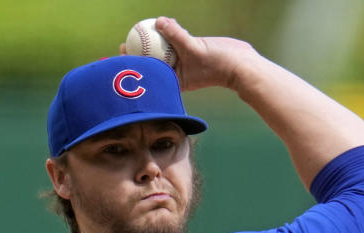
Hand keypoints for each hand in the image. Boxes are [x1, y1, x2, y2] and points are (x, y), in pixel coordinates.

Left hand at [121, 16, 259, 92]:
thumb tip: (159, 21)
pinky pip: (176, 42)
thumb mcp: (194, 48)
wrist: (241, 64)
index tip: (123, 55)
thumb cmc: (218, 63)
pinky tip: (164, 22)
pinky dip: (170, 34)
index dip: (134, 64)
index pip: (150, 71)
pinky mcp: (191, 52)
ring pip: (164, 51)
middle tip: (125, 42)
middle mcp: (177, 73)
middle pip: (153, 62)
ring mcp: (184, 63)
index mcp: (174, 79)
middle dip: (139, 53)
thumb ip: (176, 35)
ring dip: (154, 42)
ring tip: (141, 30)